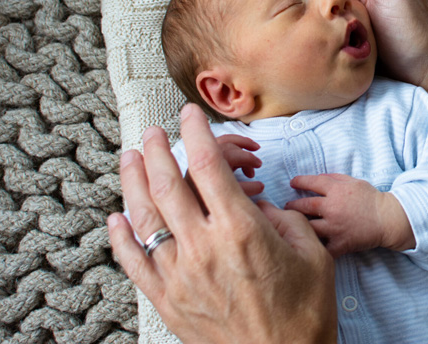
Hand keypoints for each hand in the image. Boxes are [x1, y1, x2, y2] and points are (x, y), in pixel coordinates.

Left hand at [108, 104, 336, 343]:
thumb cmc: (304, 311)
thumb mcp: (311, 252)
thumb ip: (282, 218)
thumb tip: (257, 206)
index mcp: (240, 229)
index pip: (206, 164)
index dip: (195, 132)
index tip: (190, 115)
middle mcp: (202, 246)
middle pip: (167, 182)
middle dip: (157, 149)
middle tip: (154, 132)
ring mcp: (179, 275)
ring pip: (144, 216)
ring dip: (132, 181)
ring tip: (129, 158)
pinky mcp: (167, 300)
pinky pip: (134, 261)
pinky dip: (121, 236)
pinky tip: (117, 218)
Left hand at [285, 173, 415, 257]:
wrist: (387, 219)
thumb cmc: (371, 198)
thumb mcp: (354, 181)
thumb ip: (334, 178)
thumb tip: (317, 178)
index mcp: (336, 191)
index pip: (311, 182)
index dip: (299, 181)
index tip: (292, 183)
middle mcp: (332, 208)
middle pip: (303, 206)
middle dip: (291, 206)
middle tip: (286, 207)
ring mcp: (335, 227)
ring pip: (308, 227)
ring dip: (298, 226)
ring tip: (292, 226)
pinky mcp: (340, 243)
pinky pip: (322, 249)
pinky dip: (314, 248)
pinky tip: (306, 246)